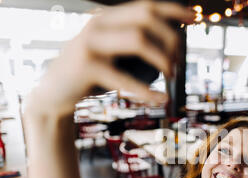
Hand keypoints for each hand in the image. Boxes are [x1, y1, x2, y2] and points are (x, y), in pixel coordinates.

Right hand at [27, 1, 194, 117]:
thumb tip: (171, 45)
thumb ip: (131, 44)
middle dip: (170, 39)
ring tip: (172, 76)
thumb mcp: (110, 54)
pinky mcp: (87, 67)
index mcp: (107, 18)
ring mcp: (90, 43)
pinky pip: (125, 79)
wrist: (53, 95)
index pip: (146, 6)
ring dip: (163, 59)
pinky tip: (163, 99)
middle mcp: (98, 23)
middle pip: (146, 19)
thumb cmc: (90, 76)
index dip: (174, 10)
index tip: (195, 19)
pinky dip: (148, 91)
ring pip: (138, 40)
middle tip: (178, 63)